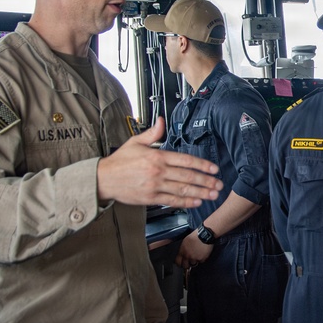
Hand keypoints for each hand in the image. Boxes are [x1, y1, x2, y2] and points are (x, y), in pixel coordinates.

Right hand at [97, 117, 222, 207]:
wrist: (103, 179)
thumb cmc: (119, 161)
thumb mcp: (135, 142)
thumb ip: (153, 133)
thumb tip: (161, 121)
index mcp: (157, 156)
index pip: (185, 160)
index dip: (202, 165)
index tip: (213, 169)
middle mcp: (158, 171)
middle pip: (187, 176)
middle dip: (206, 181)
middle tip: (218, 184)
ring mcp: (155, 186)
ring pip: (182, 190)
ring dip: (200, 192)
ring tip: (212, 194)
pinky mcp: (150, 198)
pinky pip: (171, 200)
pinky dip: (185, 202)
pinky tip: (196, 202)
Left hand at [176, 231, 212, 268]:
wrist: (205, 235)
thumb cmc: (195, 236)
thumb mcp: (185, 241)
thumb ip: (183, 250)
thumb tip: (183, 255)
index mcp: (182, 251)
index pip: (178, 262)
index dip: (179, 263)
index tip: (181, 263)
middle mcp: (188, 256)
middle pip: (185, 266)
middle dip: (187, 264)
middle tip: (189, 262)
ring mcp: (195, 258)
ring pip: (193, 264)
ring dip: (195, 261)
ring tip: (197, 254)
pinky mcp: (202, 259)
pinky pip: (201, 261)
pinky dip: (201, 259)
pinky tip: (202, 253)